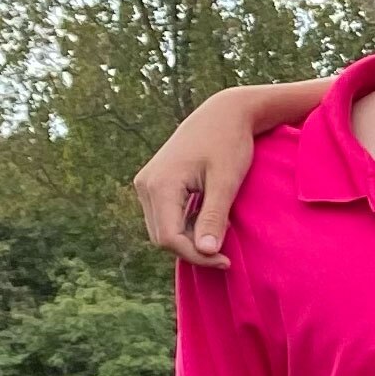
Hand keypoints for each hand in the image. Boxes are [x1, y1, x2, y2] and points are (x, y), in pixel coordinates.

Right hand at [138, 97, 274, 264]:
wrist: (223, 114)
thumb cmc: (229, 144)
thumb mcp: (226, 182)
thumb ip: (214, 217)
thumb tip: (207, 251)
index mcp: (160, 184)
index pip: (169, 238)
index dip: (196, 256)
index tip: (226, 261)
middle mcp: (146, 185)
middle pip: (161, 237)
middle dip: (193, 251)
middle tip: (226, 255)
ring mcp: (147, 183)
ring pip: (162, 229)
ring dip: (189, 240)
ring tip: (221, 236)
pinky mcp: (155, 184)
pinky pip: (165, 217)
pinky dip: (185, 227)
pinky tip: (210, 224)